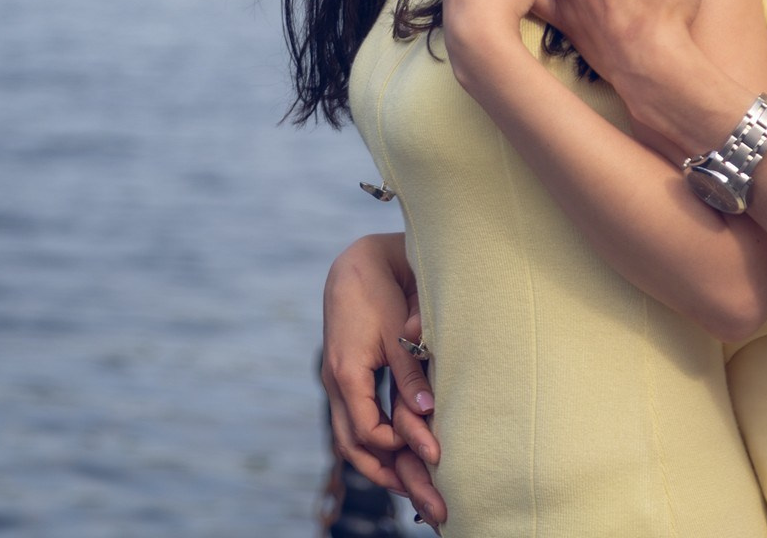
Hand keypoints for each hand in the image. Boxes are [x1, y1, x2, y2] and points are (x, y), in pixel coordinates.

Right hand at [321, 236, 441, 499]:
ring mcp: (336, 382)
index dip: (399, 448)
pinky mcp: (344, 378)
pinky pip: (351, 422)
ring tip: (411, 488)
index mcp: (347, 373)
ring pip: (347, 438)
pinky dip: (372, 444)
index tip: (431, 456)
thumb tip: (427, 412)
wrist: (354, 265)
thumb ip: (411, 372)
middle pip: (352, 446)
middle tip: (423, 501)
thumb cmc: (380, 293)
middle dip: (387, 475)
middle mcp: (335, 383)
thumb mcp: (398, 331)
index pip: (368, 431)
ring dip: (377, 465)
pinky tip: (397, 455)